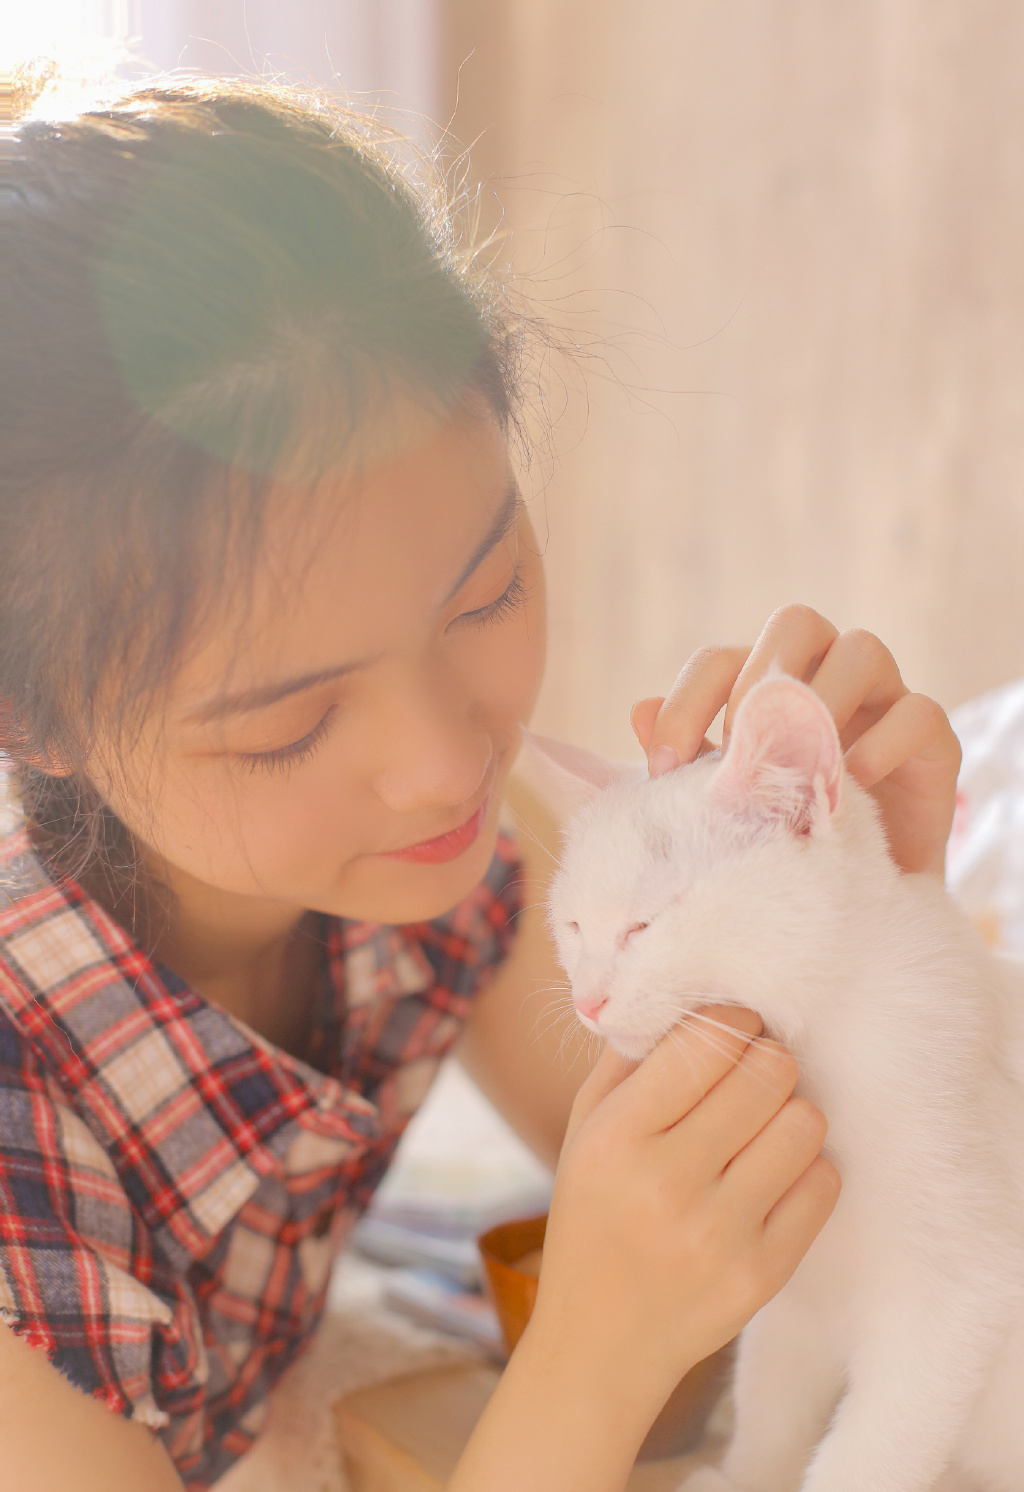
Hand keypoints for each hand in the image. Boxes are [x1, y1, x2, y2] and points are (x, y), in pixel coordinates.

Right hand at [527, 1006, 839, 1416]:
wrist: (601, 1341)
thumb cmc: (595, 1213)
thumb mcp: (584, 1130)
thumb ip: (630, 1058)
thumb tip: (691, 997)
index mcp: (617, 1136)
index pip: (705, 1042)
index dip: (734, 1022)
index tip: (734, 1032)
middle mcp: (667, 1182)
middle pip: (768, 1072)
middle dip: (767, 1062)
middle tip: (753, 1077)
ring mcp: (720, 1233)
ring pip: (804, 1122)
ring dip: (789, 1114)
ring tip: (762, 1130)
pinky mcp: (763, 1274)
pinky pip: (823, 1183)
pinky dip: (805, 1169)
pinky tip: (772, 1177)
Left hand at [630, 604, 960, 874]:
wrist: (861, 903)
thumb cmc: (785, 842)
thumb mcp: (727, 806)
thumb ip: (687, 760)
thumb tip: (638, 712)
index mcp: (769, 685)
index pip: (722, 658)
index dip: (688, 700)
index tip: (662, 765)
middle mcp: (828, 676)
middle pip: (796, 623)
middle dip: (756, 679)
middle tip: (734, 749)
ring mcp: (886, 700)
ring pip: (862, 649)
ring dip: (822, 698)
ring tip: (796, 760)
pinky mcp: (936, 742)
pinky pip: (919, 713)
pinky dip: (884, 741)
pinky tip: (852, 783)